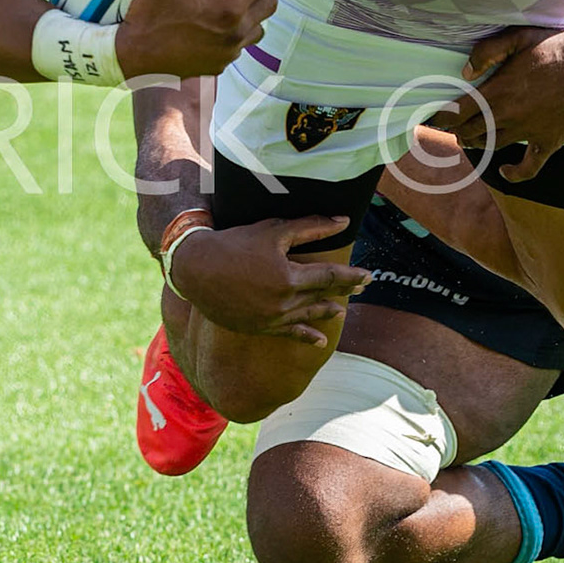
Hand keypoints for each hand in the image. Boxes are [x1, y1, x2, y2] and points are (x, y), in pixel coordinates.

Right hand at [115, 0, 279, 80]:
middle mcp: (236, 32)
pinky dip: (239, 29)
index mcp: (230, 9)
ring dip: (258, 8)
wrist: (133, 62)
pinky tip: (225, 20)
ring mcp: (229, 52)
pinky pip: (239, 44)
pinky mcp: (218, 65)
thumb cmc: (149, 21)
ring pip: (257, 27)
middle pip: (268, 2)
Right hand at [165, 216, 370, 344]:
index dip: (351, 276)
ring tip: (342, 311)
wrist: (195, 268)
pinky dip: (306, 336)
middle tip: (362, 287)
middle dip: (344, 290)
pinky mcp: (258, 327)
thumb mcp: (274, 230)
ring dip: (327, 311)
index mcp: (289, 277)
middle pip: (322, 296)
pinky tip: (321, 341)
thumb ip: (311, 227)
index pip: (330, 277)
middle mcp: (282, 302)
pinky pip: (289, 334)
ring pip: (308, 315)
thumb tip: (343, 221)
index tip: (368, 276)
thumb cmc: (235, 243)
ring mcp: (270, 318)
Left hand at [425, 24, 563, 181]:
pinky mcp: (549, 142)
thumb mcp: (520, 37)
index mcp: (500, 90)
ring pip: (493, 147)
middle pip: (472, 133)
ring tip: (470, 141)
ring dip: (477, 145)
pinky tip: (505, 172)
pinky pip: (529, 167)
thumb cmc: (558, 46)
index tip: (435, 118)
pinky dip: (515, 174)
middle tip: (452, 127)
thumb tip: (465, 71)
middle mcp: (511, 115)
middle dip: (457, 131)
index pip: (459, 112)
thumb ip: (488, 51)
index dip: (442, 117)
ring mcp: (530, 132)